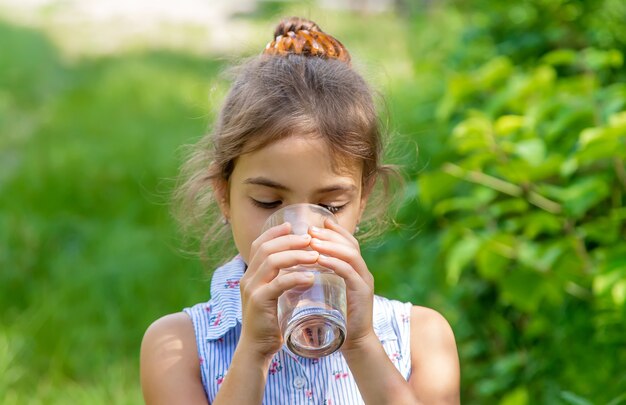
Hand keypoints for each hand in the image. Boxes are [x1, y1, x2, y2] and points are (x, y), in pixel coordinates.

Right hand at [238, 222, 317, 358]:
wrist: (257, 349)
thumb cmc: (270, 322)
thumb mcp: (272, 295)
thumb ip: (280, 280)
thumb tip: (301, 266)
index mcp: (250, 274)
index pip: (258, 244)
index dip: (274, 232)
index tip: (292, 225)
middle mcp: (247, 278)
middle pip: (266, 248)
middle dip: (289, 240)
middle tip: (310, 239)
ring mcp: (252, 289)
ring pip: (272, 261)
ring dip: (295, 255)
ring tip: (315, 256)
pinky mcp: (259, 302)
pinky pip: (278, 283)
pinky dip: (295, 277)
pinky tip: (310, 278)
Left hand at [308, 219, 376, 351]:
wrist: (354, 343)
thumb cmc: (338, 318)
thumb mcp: (330, 292)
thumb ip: (323, 278)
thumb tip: (302, 265)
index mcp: (356, 270)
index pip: (348, 243)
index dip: (335, 230)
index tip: (317, 221)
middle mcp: (363, 272)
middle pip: (350, 244)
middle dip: (329, 234)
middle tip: (310, 229)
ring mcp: (364, 281)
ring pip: (350, 254)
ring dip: (329, 245)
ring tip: (311, 240)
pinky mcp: (361, 293)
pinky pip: (348, 271)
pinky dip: (333, 262)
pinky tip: (319, 259)